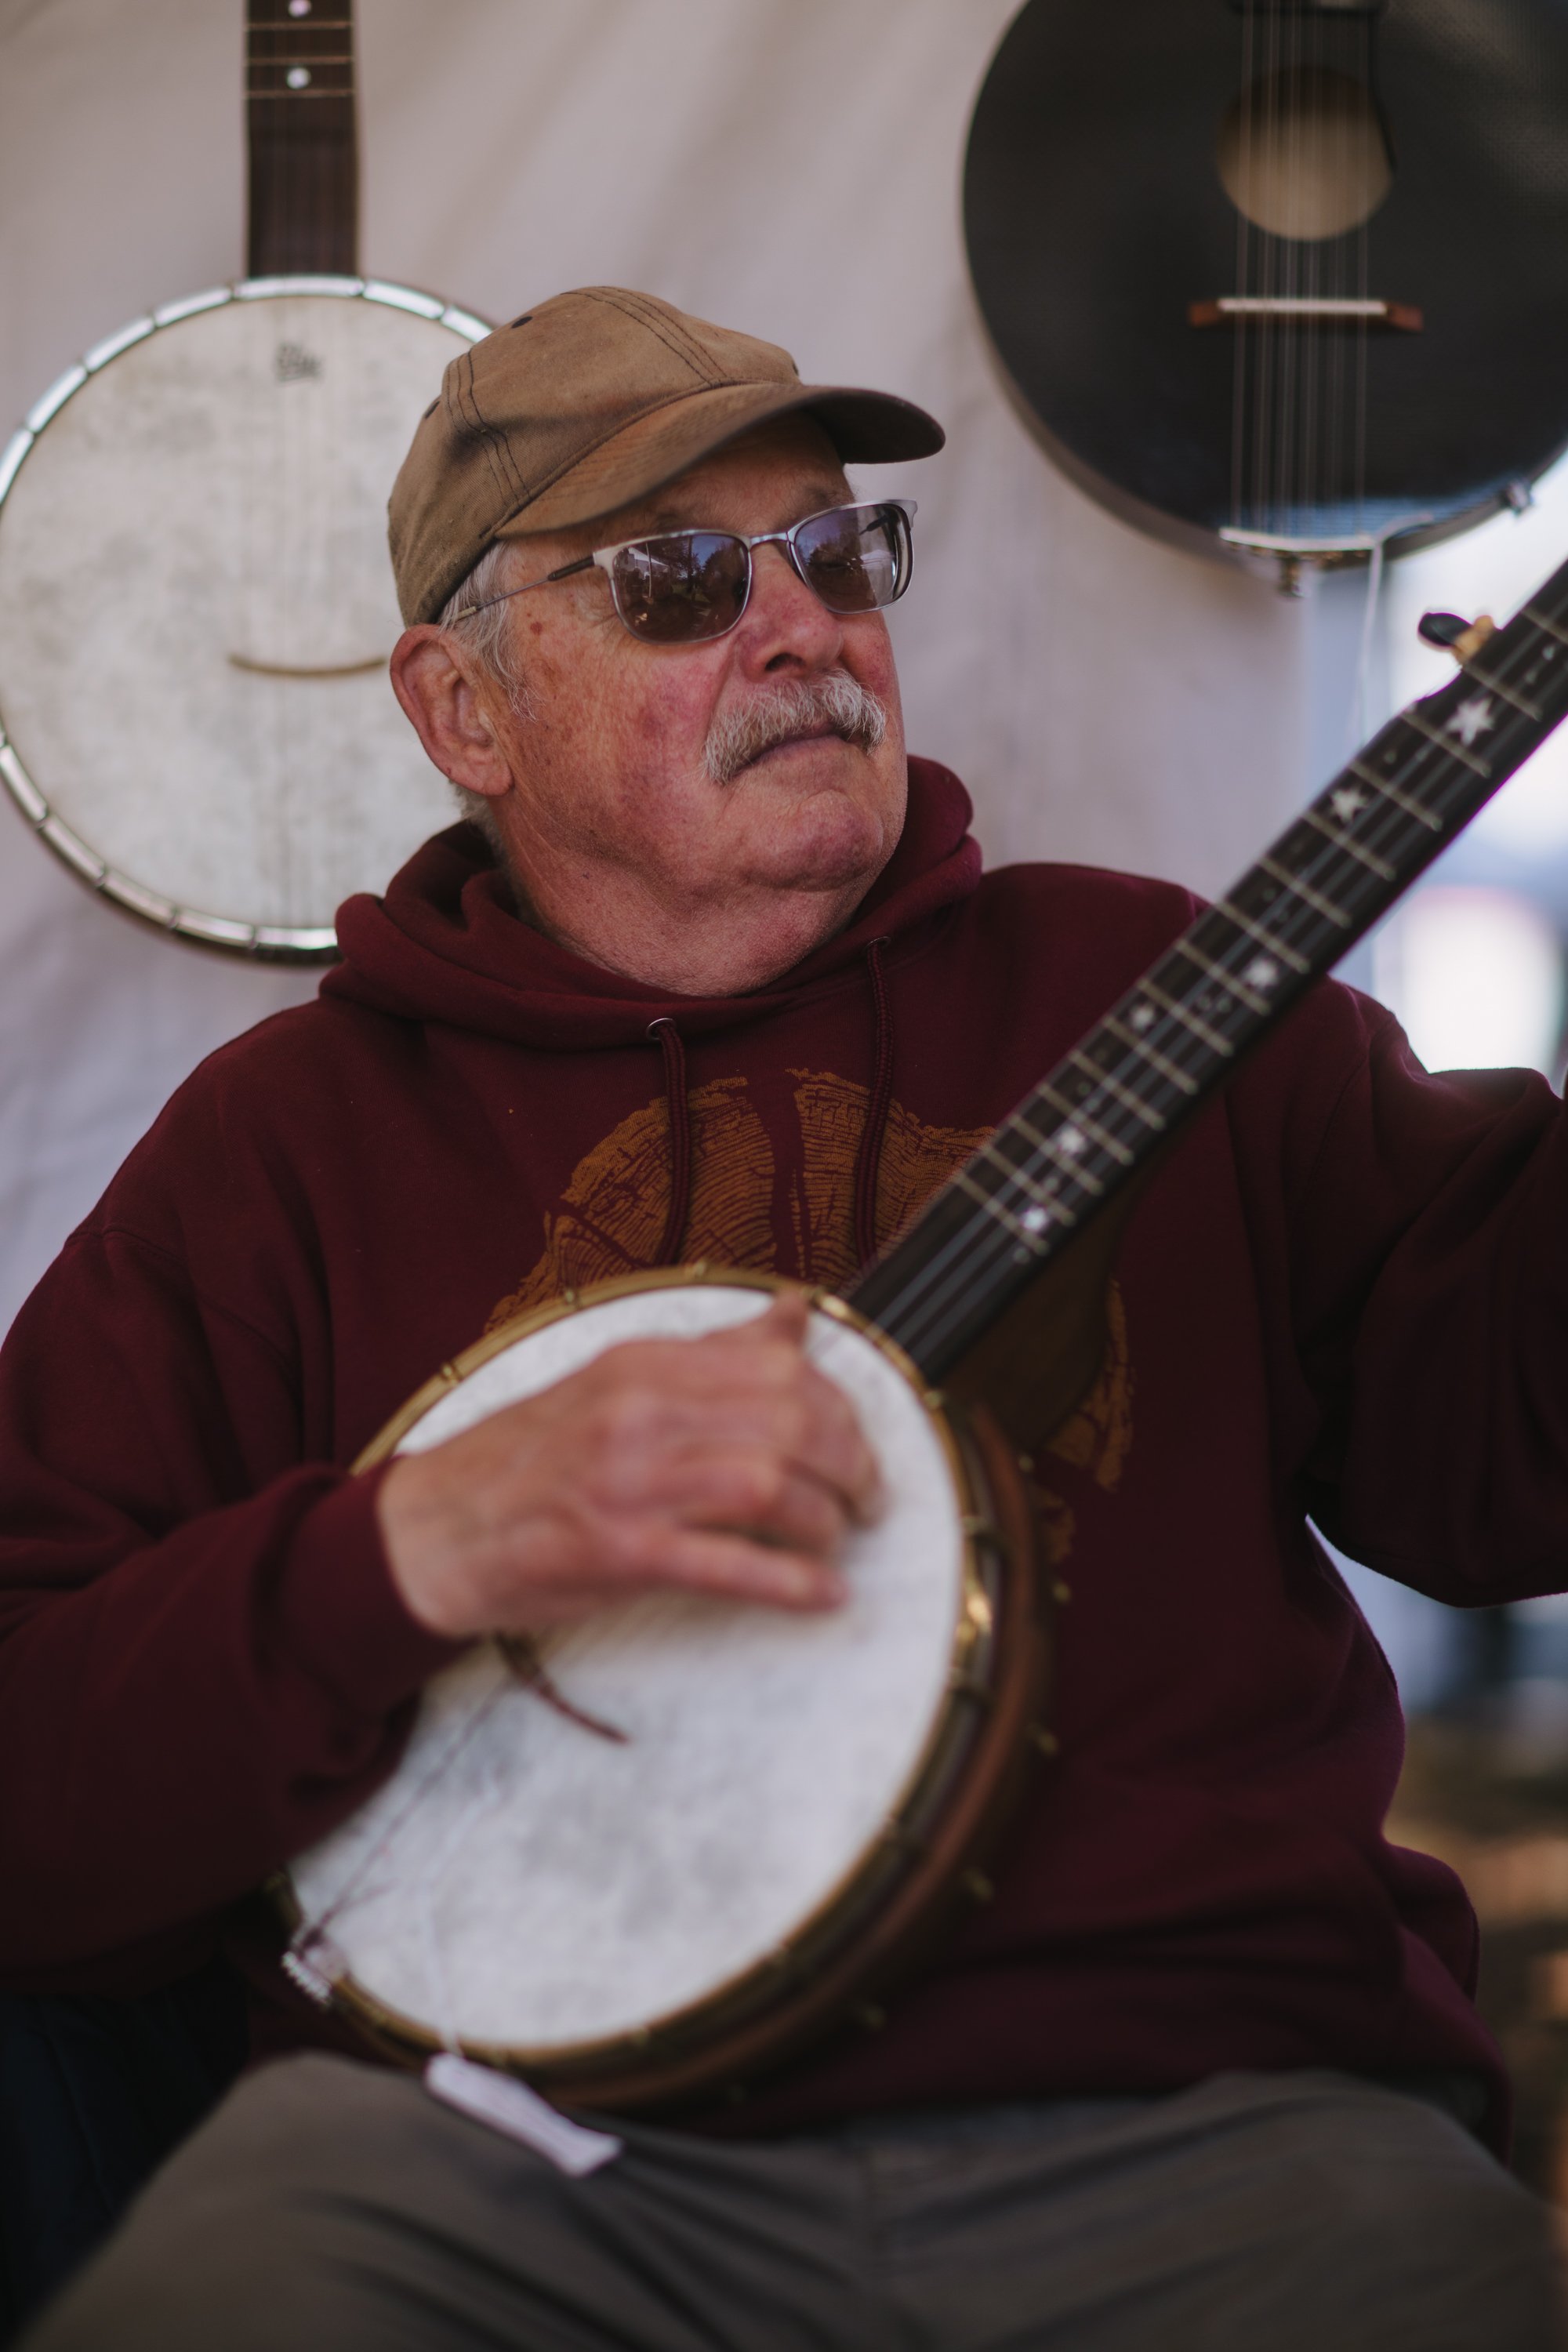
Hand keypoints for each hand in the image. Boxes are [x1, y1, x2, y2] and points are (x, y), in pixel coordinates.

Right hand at [376, 1291, 881, 1641]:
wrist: (435, 1529)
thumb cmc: (531, 1460)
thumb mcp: (617, 1383)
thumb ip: (714, 1353)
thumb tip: (795, 1311)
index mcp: (644, 1364)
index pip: (778, 1366)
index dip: (841, 1406)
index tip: (858, 1441)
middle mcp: (640, 1413)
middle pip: (791, 1423)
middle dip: (853, 1465)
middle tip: (868, 1498)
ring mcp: (629, 1483)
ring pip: (771, 1486)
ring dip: (827, 1520)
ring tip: (839, 1539)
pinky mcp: (619, 1553)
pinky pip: (729, 1565)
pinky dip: (792, 1583)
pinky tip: (825, 1595)